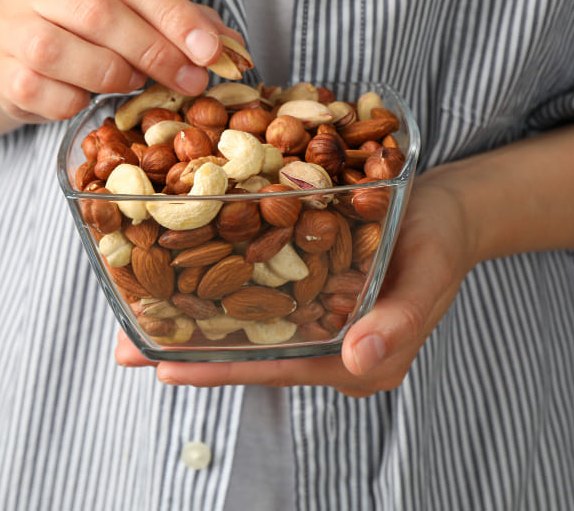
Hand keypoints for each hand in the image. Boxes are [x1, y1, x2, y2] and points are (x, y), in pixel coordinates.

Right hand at [0, 0, 239, 122]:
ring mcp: (8, 20)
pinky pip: (49, 93)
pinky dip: (80, 101)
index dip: (176, 17)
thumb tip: (233, 50)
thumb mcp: (133, 3)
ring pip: (66, 52)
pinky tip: (88, 95)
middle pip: (101, 13)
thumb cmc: (83, 21)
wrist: (14, 47)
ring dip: (114, 74)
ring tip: (133, 81)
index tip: (211, 51)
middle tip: (190, 80)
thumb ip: (183, 20)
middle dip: (156, 52)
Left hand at [114, 171, 478, 396]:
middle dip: (187, 353)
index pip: (277, 367)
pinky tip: (177, 278)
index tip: (166, 366)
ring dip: (191, 324)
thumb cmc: (442, 236)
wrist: (448, 206)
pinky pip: (256, 299)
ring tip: (131, 321)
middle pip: (250, 354)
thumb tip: (360, 360)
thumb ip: (400, 320)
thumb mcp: (429, 271)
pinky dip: (216, 292)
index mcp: (358, 358)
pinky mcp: (308, 292)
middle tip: (125, 350)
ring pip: (245, 329)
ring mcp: (316, 321)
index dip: (220, 368)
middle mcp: (330, 348)